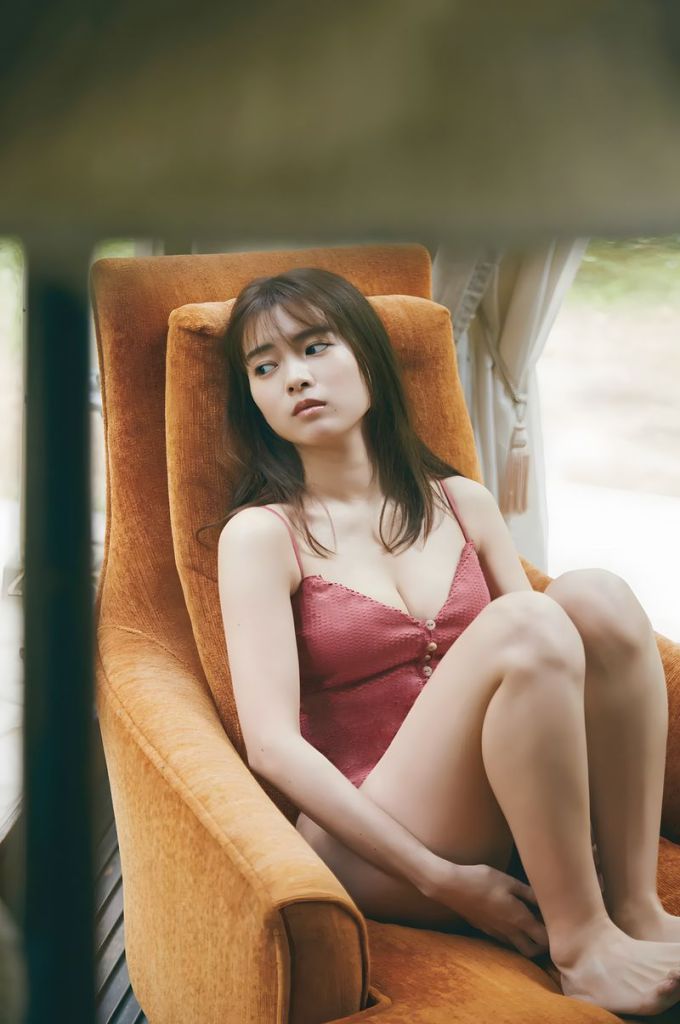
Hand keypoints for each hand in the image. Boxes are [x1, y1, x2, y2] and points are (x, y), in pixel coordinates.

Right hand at [430, 861, 548, 958]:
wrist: (451, 886)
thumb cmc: (482, 880)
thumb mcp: (509, 881)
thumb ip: (529, 893)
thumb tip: (548, 900)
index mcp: (519, 919)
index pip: (544, 940)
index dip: (553, 934)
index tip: (556, 921)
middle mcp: (509, 931)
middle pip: (532, 951)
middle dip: (542, 945)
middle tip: (545, 926)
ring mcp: (496, 932)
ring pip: (518, 947)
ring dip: (527, 941)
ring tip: (529, 922)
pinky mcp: (485, 930)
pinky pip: (505, 940)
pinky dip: (513, 936)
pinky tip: (510, 918)